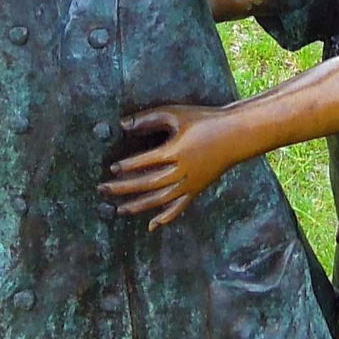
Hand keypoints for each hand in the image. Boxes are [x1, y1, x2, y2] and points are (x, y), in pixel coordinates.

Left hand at [102, 104, 239, 230]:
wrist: (235, 135)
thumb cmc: (204, 120)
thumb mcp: (176, 114)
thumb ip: (148, 119)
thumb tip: (123, 124)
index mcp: (176, 151)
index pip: (145, 162)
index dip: (127, 166)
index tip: (112, 169)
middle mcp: (182, 171)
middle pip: (148, 183)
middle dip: (124, 188)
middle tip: (103, 190)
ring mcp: (190, 183)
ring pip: (161, 200)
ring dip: (139, 206)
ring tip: (119, 210)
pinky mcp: (197, 189)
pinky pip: (179, 207)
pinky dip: (166, 217)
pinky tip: (152, 225)